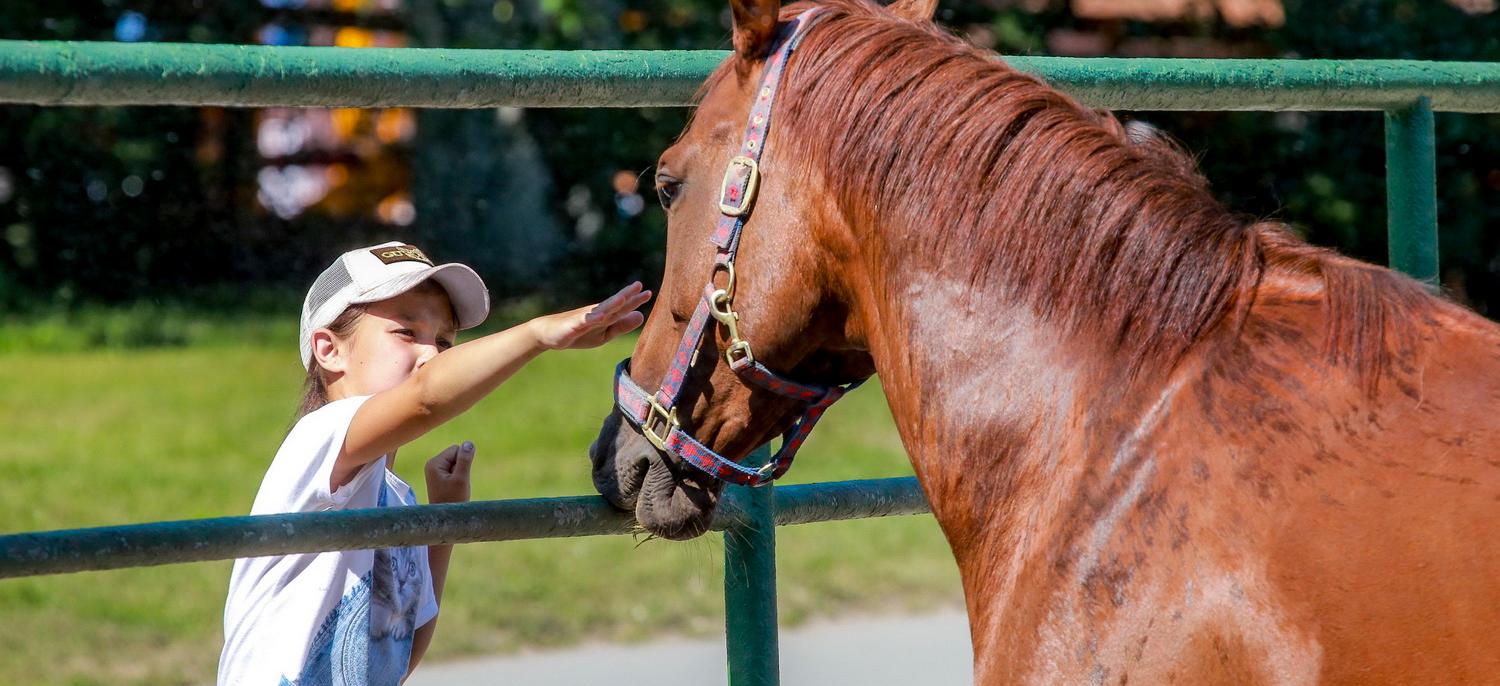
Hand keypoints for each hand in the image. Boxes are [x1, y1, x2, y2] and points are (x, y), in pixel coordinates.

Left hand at [425, 441, 474, 503]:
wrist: (447, 519)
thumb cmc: (453, 500)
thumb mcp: (461, 478)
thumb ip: (465, 459)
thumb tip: (469, 443)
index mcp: (434, 463)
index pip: (456, 449)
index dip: (464, 462)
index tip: (458, 478)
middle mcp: (431, 465)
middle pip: (456, 454)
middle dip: (462, 467)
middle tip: (457, 484)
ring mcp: (434, 471)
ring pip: (456, 462)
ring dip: (460, 473)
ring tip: (455, 487)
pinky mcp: (438, 477)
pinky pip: (454, 470)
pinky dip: (458, 478)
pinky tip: (453, 488)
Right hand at [530, 282, 651, 349]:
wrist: (549, 334)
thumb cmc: (578, 333)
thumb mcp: (604, 334)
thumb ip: (621, 325)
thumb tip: (641, 316)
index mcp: (605, 315)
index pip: (622, 307)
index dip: (635, 300)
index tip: (649, 293)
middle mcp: (596, 312)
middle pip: (613, 304)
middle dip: (626, 295)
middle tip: (639, 285)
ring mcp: (585, 318)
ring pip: (600, 310)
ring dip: (612, 303)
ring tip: (624, 297)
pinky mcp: (574, 325)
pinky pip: (584, 321)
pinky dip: (593, 319)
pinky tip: (601, 316)